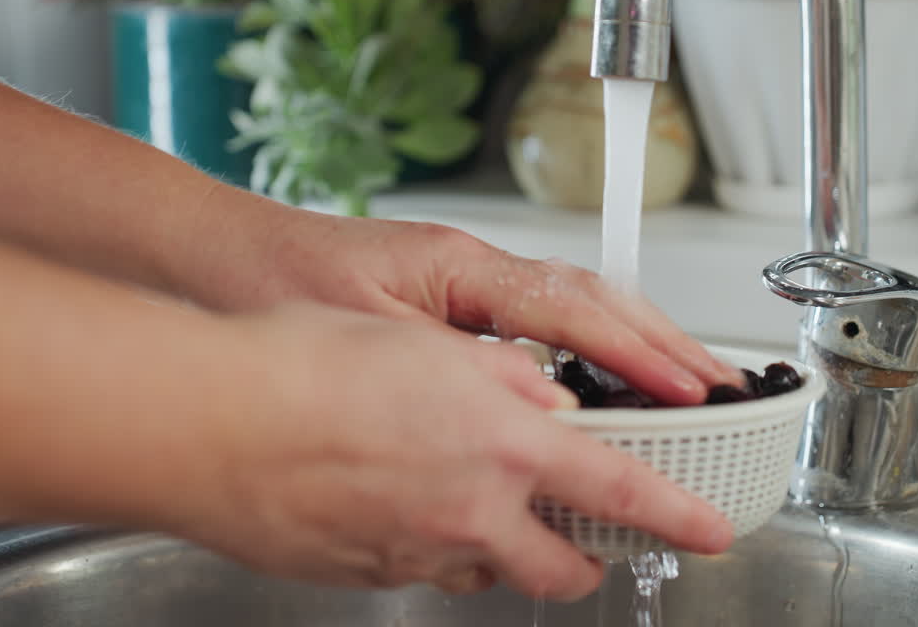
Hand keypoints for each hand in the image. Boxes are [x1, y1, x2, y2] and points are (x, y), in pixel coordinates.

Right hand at [180, 302, 731, 600]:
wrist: (206, 423)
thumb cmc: (302, 366)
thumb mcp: (425, 342)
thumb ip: (498, 378)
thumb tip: (538, 396)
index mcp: (501, 444)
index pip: (620, 491)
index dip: (677, 514)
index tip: (711, 530)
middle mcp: (471, 513)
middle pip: (560, 568)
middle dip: (583, 560)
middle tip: (581, 537)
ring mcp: (418, 554)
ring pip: (488, 571)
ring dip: (498, 547)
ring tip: (466, 498)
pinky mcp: (368, 575)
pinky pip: (423, 570)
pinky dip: (431, 545)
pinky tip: (398, 501)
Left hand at [186, 197, 743, 404]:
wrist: (220, 257)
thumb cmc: (276, 285)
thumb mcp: (364, 344)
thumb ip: (452, 376)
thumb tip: (536, 411)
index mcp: (461, 268)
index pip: (573, 310)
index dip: (636, 354)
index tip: (688, 389)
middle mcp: (476, 268)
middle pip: (596, 296)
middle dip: (663, 342)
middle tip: (720, 388)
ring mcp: (470, 281)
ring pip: (578, 305)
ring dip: (637, 342)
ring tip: (688, 383)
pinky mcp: (456, 302)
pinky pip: (546, 322)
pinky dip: (592, 348)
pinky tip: (608, 381)